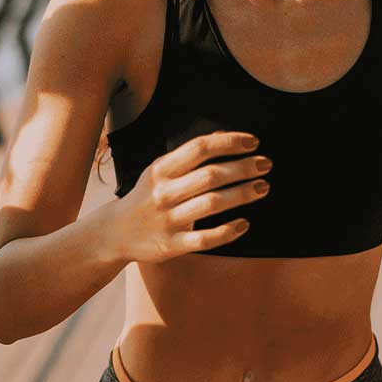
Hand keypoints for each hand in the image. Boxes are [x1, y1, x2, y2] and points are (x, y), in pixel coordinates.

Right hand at [104, 131, 267, 262]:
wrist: (115, 232)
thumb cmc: (147, 196)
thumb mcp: (159, 171)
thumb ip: (188, 157)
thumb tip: (225, 137)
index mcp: (161, 170)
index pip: (199, 148)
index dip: (229, 142)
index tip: (253, 142)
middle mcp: (164, 192)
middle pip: (211, 175)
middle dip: (243, 168)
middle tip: (266, 164)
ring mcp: (167, 219)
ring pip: (211, 204)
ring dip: (242, 194)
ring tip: (263, 187)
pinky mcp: (171, 244)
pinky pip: (205, 239)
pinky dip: (227, 231)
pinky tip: (245, 224)